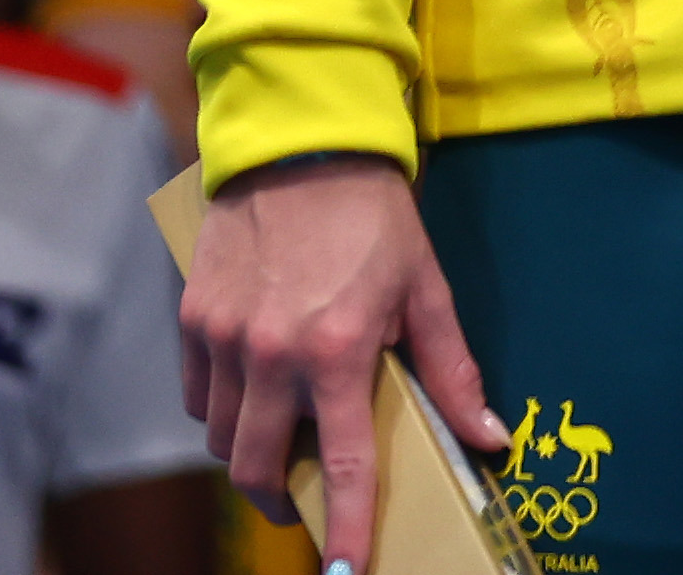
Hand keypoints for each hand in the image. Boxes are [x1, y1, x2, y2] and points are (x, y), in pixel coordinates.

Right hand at [178, 152, 498, 566]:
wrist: (305, 148)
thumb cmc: (376, 220)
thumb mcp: (428, 290)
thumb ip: (452, 371)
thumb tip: (490, 437)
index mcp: (338, 349)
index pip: (342, 461)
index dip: (349, 521)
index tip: (350, 568)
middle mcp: (271, 354)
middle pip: (255, 467)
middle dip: (281, 497)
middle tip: (309, 499)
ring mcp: (223, 339)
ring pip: (222, 437)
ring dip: (251, 454)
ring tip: (286, 440)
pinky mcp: (192, 321)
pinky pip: (199, 397)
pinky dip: (224, 412)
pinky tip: (256, 395)